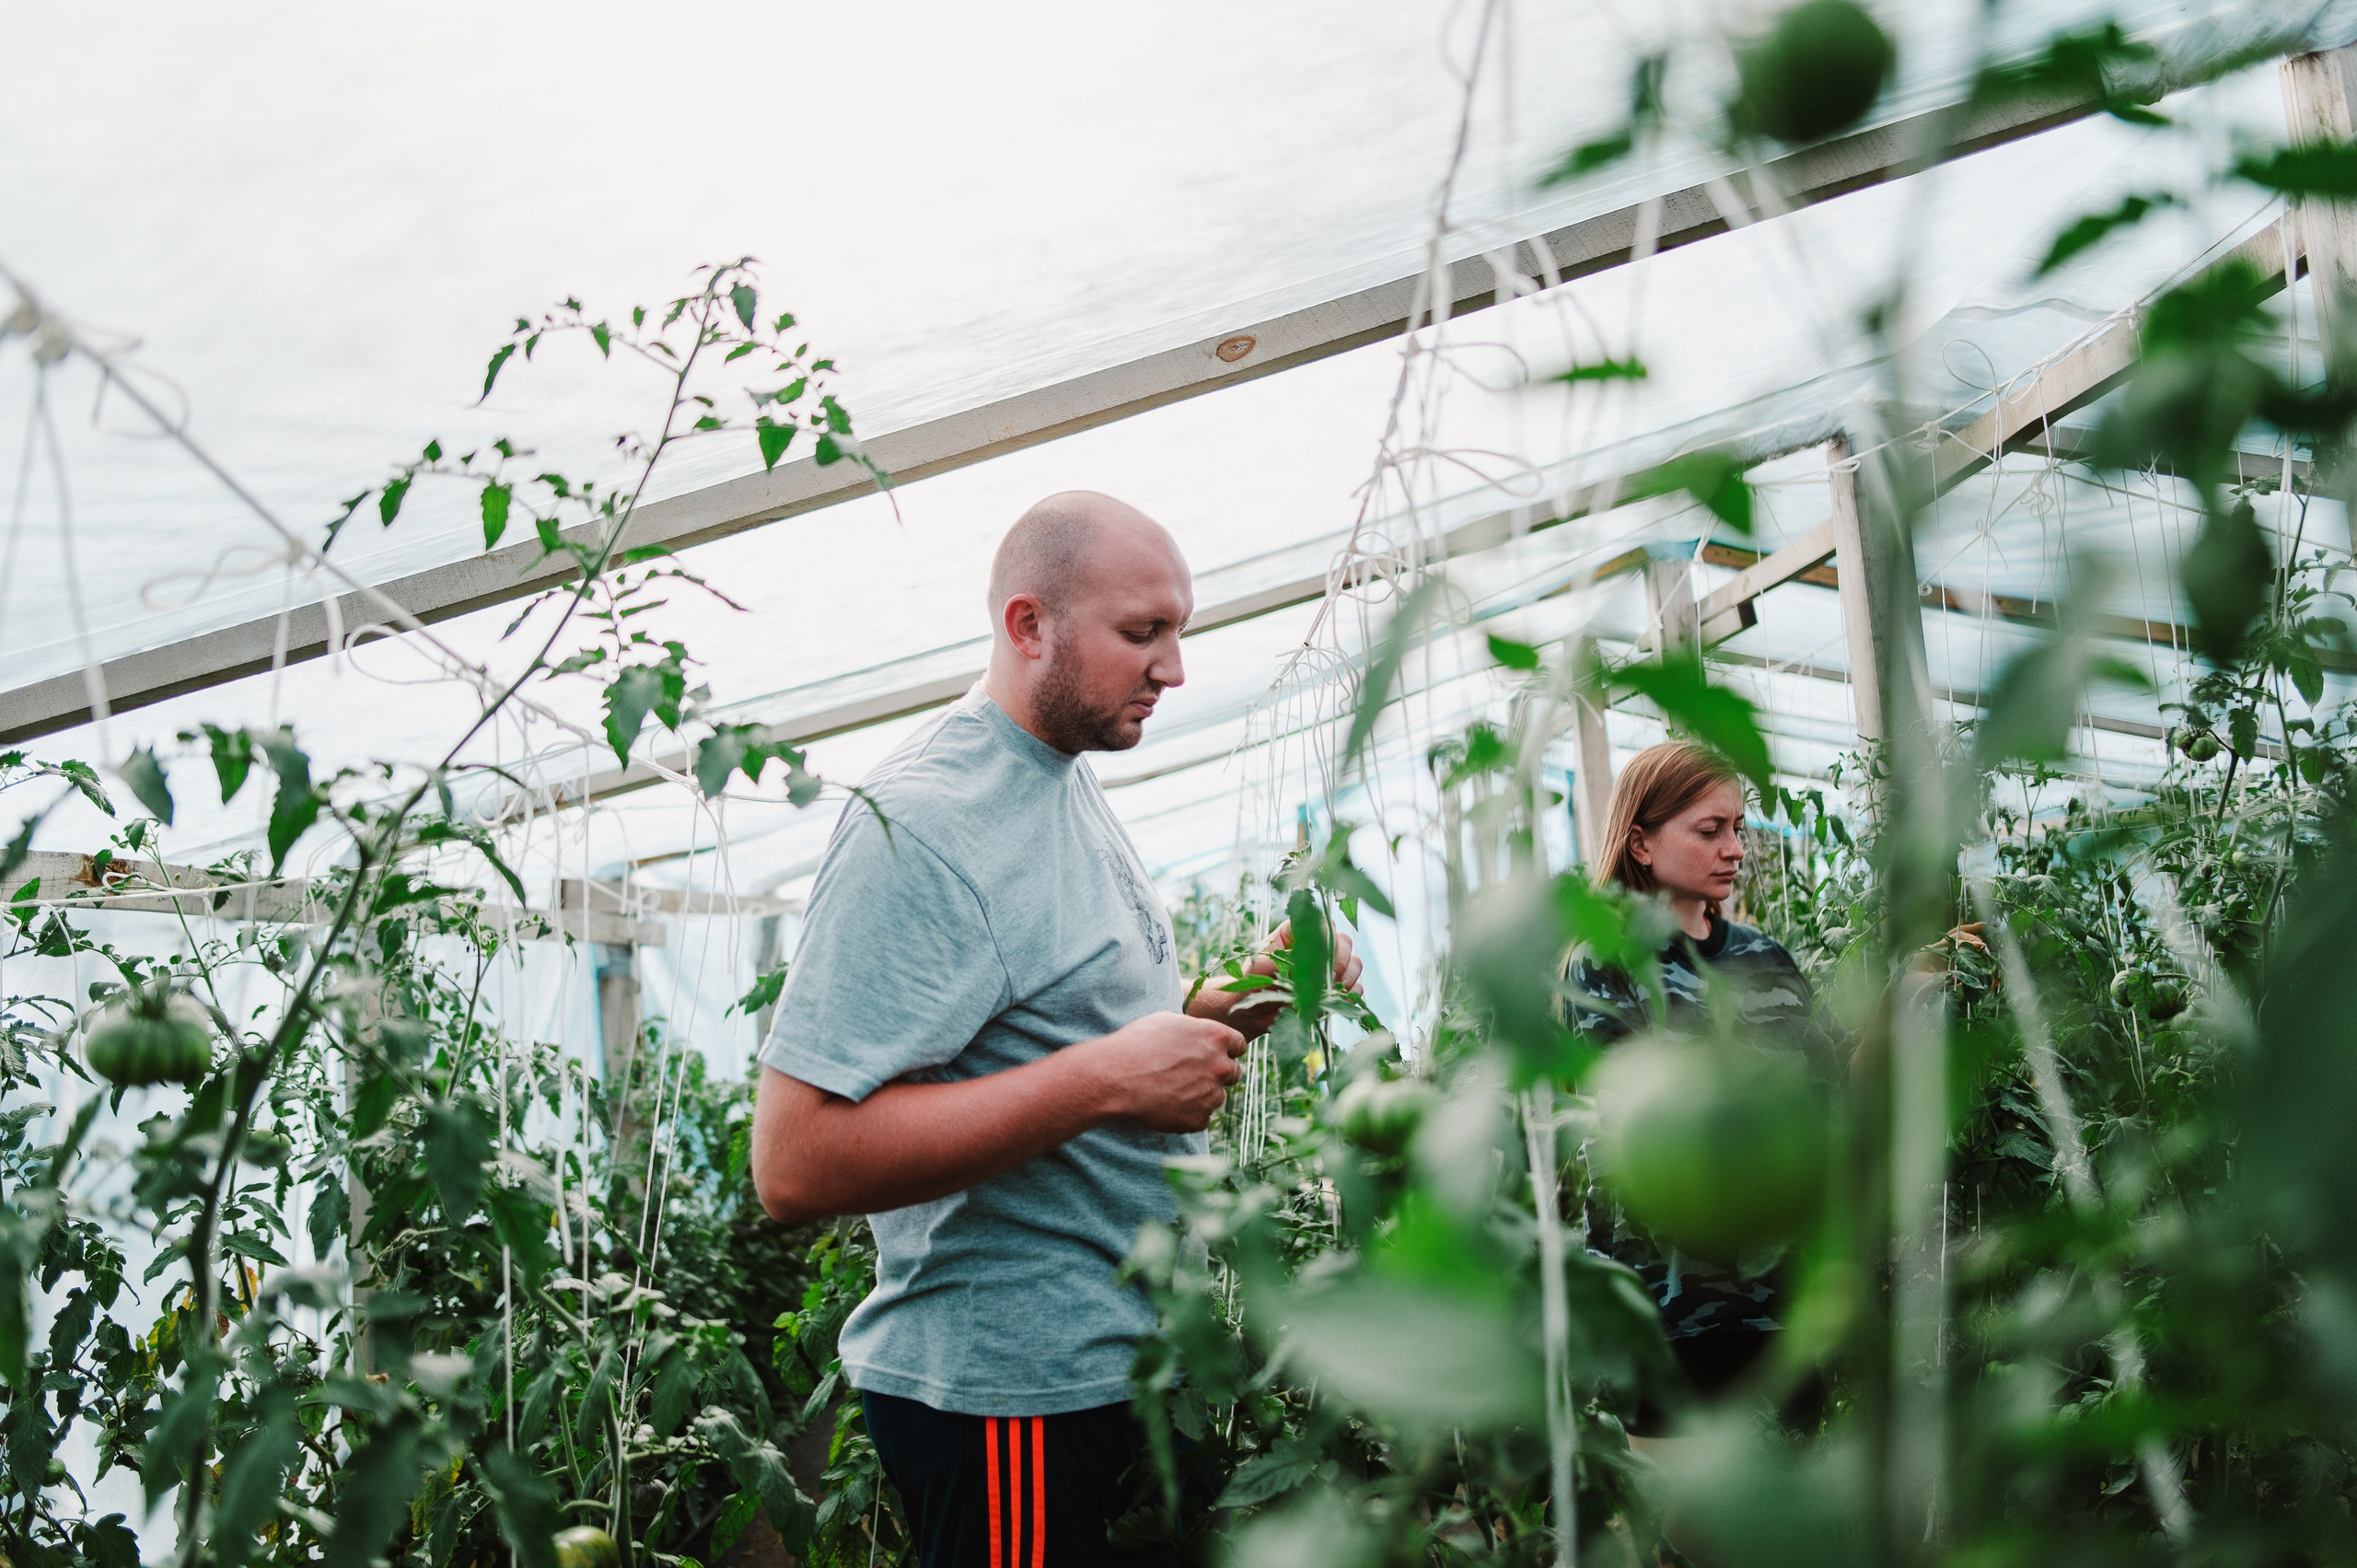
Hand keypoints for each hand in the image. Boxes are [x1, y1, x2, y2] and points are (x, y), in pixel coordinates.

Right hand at [1086, 1010, 1246, 1131]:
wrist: (1116, 1078)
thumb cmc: (1136, 1044)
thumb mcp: (1168, 1021)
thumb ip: (1195, 1030)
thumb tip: (1202, 1035)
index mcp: (1216, 1037)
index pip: (1239, 1045)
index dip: (1227, 1050)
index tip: (1216, 1055)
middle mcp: (1220, 1066)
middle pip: (1233, 1073)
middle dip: (1216, 1073)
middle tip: (1191, 1075)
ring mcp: (1212, 1095)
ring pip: (1216, 1097)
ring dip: (1201, 1095)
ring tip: (1171, 1090)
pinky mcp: (1199, 1119)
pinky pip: (1201, 1117)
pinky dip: (1188, 1113)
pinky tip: (1167, 1105)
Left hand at [1188, 919, 1365, 1040]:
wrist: (1252, 1010)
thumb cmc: (1251, 981)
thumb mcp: (1263, 964)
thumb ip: (1287, 955)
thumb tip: (1314, 955)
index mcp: (1298, 933)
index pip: (1324, 924)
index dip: (1327, 939)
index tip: (1319, 958)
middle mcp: (1317, 946)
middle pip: (1344, 942)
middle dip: (1339, 961)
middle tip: (1325, 980)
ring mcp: (1329, 968)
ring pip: (1355, 962)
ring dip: (1347, 978)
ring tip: (1328, 991)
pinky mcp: (1335, 989)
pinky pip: (1356, 987)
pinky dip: (1350, 994)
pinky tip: (1334, 1000)